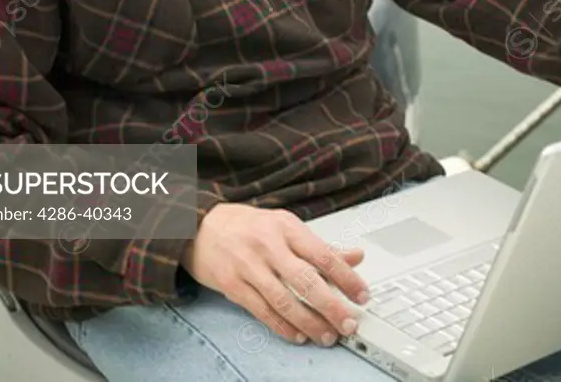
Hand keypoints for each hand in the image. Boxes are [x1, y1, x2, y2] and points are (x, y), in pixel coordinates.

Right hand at [179, 203, 369, 346]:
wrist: (199, 225)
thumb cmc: (247, 226)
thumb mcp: (284, 226)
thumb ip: (319, 245)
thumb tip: (355, 257)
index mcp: (285, 226)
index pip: (322, 253)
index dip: (346, 277)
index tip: (362, 295)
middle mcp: (268, 244)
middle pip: (306, 280)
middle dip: (332, 306)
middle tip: (349, 323)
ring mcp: (248, 265)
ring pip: (284, 300)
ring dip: (309, 322)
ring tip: (326, 335)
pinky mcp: (232, 285)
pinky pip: (262, 311)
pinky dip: (282, 327)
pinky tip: (297, 335)